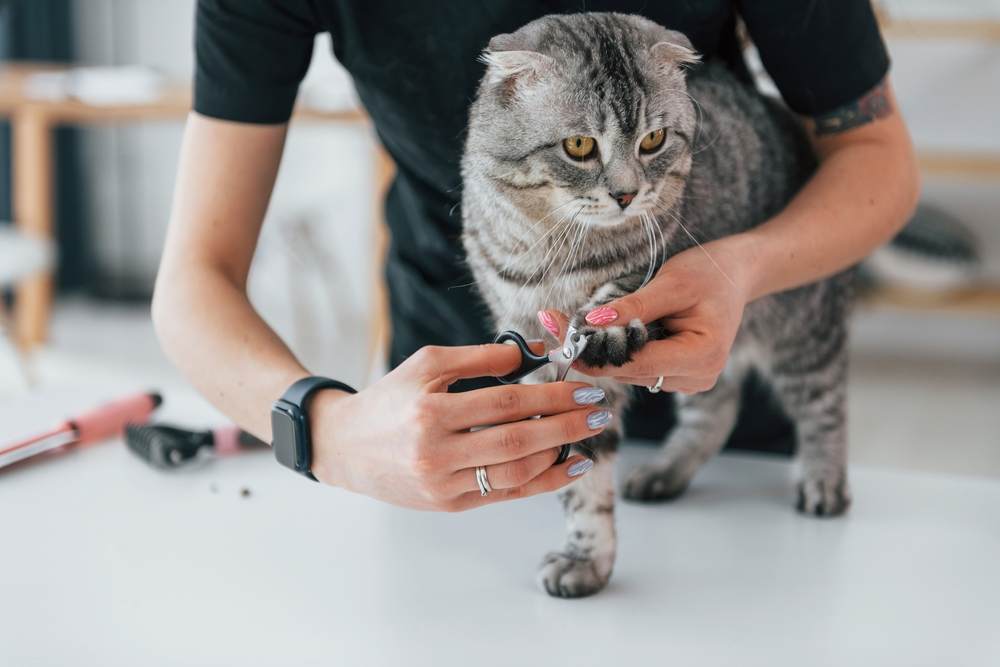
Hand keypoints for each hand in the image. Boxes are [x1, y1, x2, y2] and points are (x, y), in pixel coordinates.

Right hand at [309, 344, 609, 510]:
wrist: (345, 446)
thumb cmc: (390, 398)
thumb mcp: (427, 364)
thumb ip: (481, 357)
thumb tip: (534, 353)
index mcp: (431, 412)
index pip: (507, 402)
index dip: (552, 394)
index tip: (586, 387)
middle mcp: (436, 452)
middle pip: (518, 439)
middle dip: (566, 425)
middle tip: (600, 412)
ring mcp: (443, 484)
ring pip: (515, 472)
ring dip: (558, 454)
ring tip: (585, 436)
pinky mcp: (448, 505)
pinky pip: (505, 495)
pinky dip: (541, 482)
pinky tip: (567, 467)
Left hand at [542, 238, 751, 392]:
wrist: (737, 275)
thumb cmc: (710, 273)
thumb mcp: (673, 282)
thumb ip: (634, 306)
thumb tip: (593, 322)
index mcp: (701, 357)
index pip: (636, 363)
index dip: (595, 354)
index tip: (559, 336)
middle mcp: (696, 378)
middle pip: (628, 372)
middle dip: (591, 349)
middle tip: (553, 323)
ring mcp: (687, 382)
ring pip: (628, 373)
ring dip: (601, 350)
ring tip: (572, 323)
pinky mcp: (677, 376)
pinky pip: (637, 368)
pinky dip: (617, 350)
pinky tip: (600, 331)